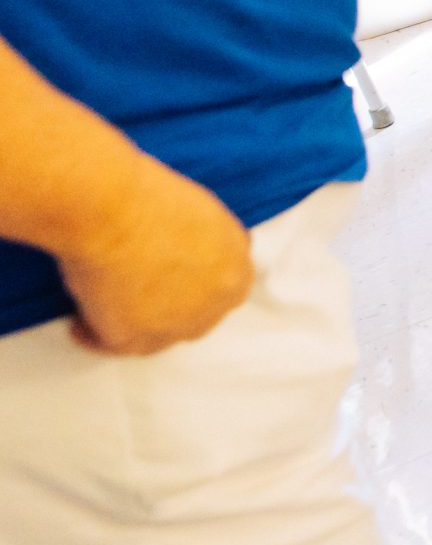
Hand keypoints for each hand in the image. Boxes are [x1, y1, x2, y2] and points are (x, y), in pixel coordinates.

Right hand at [56, 161, 252, 354]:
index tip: (173, 286)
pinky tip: (82, 323)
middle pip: (193, 317)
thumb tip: (191, 261)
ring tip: (105, 305)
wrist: (114, 209)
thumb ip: (209, 247)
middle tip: (138, 297)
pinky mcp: (133, 339)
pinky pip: (112, 346)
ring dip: (134, 325)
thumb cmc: (152, 199)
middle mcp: (215, 303)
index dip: (196, 289)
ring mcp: (176, 325)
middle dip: (169, 310)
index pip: (224, 292)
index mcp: (237, 270)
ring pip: (154, 336)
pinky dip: (94, 335)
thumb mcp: (206, 216)